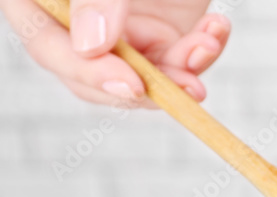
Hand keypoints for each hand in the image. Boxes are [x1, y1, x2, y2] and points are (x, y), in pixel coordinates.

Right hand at [0, 0, 229, 106]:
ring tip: (208, 43)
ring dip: (181, 72)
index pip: (46, 42)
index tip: (131, 86)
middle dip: (145, 85)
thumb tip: (91, 45)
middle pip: (92, 73)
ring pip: (140, 76)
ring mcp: (115, 26)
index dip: (86, 71)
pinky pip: (176, 61)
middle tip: (190, 88)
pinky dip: (202, 51)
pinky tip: (217, 26)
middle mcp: (73, 15)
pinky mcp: (157, 31)